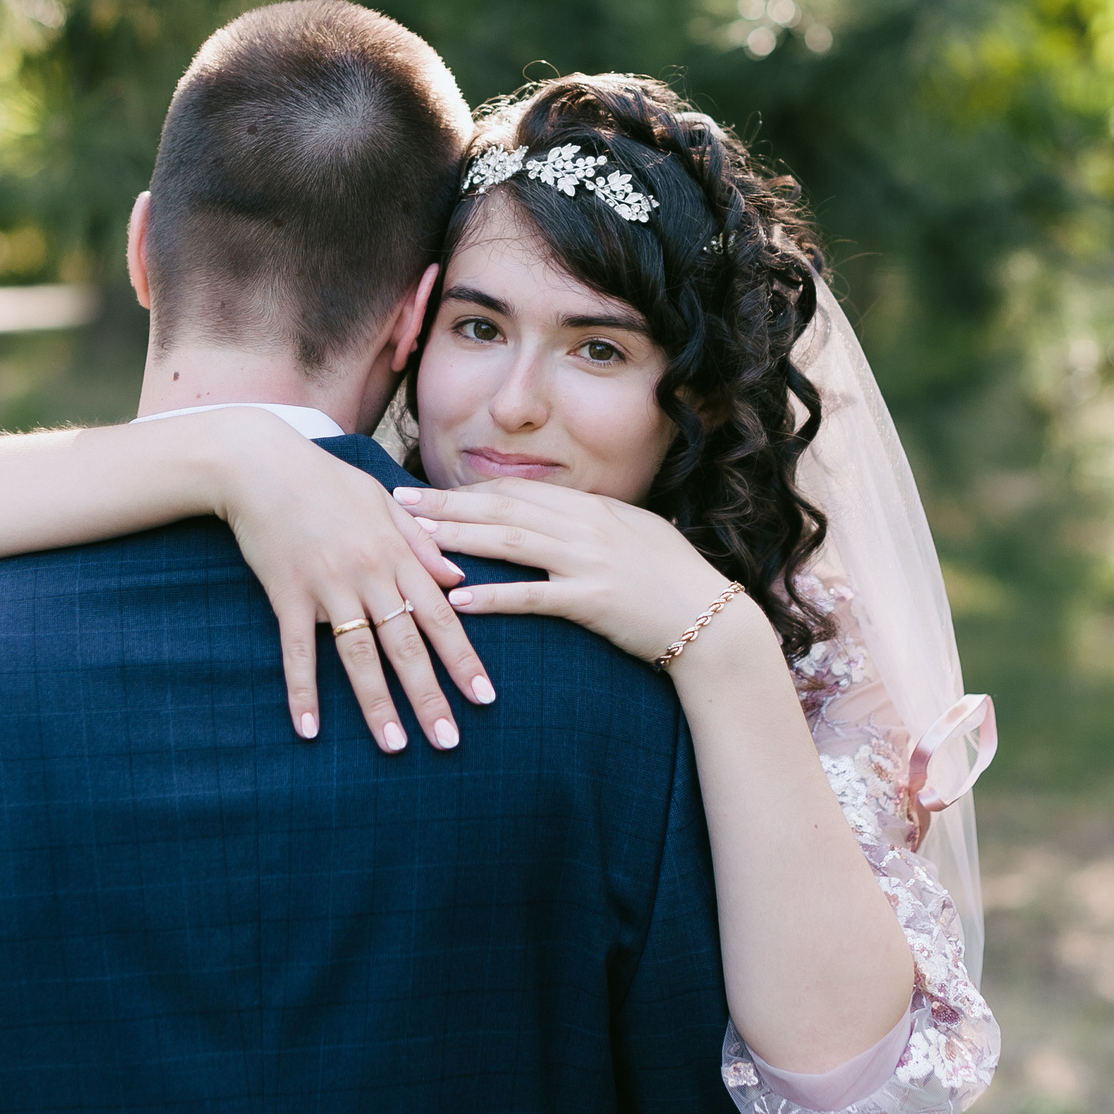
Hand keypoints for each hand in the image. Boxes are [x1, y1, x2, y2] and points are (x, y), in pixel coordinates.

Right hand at [215, 426, 494, 753]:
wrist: (261, 464)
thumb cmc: (326, 479)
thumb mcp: (383, 501)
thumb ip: (421, 541)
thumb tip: (457, 576)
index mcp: (396, 553)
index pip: (440, 616)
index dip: (463, 659)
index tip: (484, 698)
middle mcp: (368, 574)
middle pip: (405, 645)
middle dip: (429, 696)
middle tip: (449, 741)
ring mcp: (327, 586)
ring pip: (358, 655)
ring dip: (377, 704)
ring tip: (394, 745)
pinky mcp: (287, 594)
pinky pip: (297, 651)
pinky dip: (302, 691)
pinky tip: (308, 729)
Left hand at [391, 477, 744, 667]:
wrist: (714, 622)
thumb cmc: (677, 581)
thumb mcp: (637, 536)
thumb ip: (596, 524)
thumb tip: (561, 518)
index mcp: (595, 508)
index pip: (519, 492)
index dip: (470, 491)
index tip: (431, 493)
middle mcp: (588, 526)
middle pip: (503, 508)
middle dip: (447, 504)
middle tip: (400, 503)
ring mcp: (589, 562)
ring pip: (510, 543)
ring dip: (458, 539)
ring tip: (415, 540)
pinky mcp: (591, 602)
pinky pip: (533, 597)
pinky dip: (493, 597)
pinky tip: (457, 602)